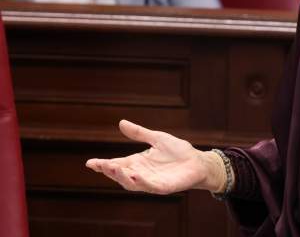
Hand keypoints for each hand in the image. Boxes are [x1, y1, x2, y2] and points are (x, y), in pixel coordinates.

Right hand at [85, 120, 224, 193]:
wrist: (198, 161)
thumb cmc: (178, 151)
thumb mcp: (157, 138)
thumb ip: (139, 133)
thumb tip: (121, 122)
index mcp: (138, 163)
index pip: (117, 164)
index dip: (103, 165)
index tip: (89, 163)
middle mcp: (142, 174)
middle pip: (121, 175)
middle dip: (109, 171)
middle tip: (99, 165)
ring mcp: (152, 181)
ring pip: (131, 183)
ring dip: (121, 177)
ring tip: (112, 168)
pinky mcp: (164, 187)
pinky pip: (151, 186)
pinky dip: (142, 182)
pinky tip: (135, 176)